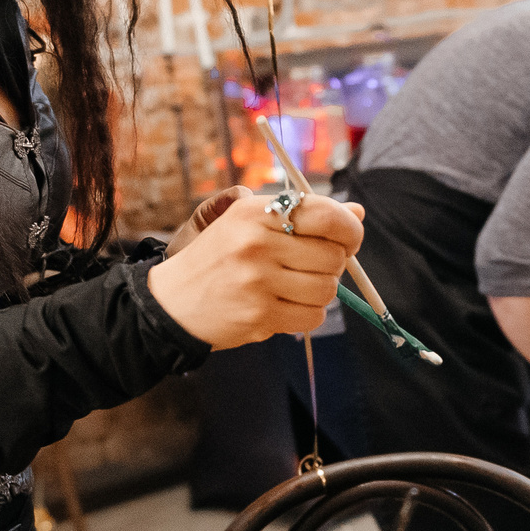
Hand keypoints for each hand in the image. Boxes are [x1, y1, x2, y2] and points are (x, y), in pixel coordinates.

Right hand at [146, 190, 364, 348]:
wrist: (172, 301)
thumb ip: (304, 214)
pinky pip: (313, 317)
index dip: (349, 229)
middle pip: (333, 256)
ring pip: (327, 289)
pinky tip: (287, 305)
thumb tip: (357, 212)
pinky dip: (308, 314)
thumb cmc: (219, 257)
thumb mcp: (250, 222)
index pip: (326, 215)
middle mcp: (256, 243)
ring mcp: (257, 282)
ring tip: (296, 286)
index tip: (347, 239)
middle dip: (334, 264)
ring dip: (321, 291)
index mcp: (255, 213)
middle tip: (313, 266)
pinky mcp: (259, 316)